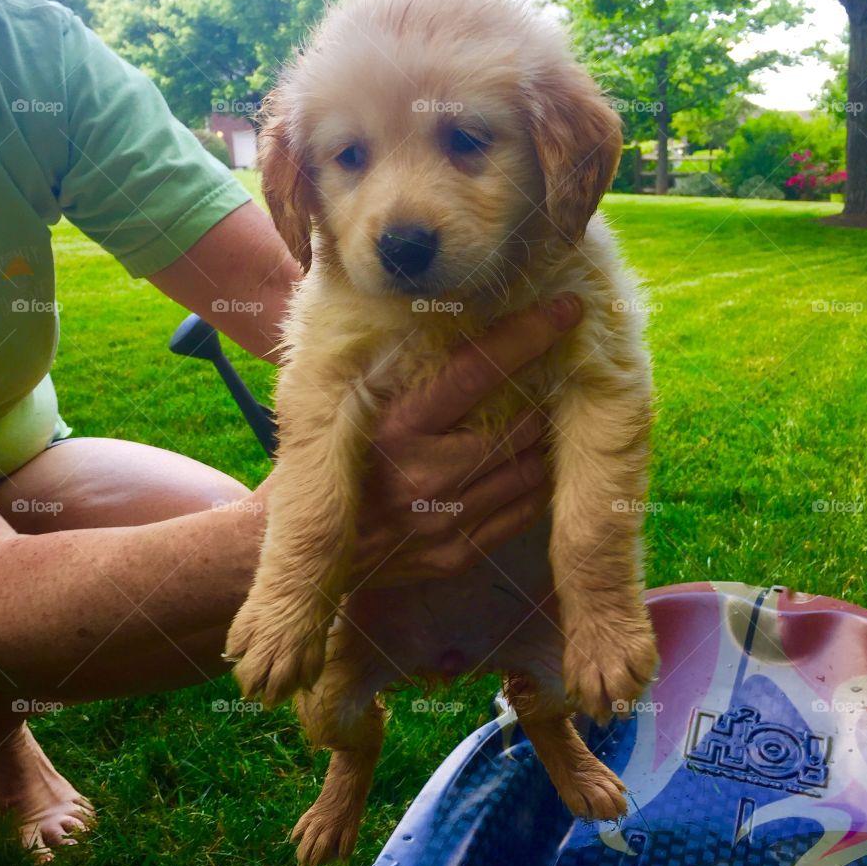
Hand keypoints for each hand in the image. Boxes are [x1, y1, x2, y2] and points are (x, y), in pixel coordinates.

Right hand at [352, 295, 582, 586]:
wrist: (300, 549)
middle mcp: (424, 476)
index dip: (528, 336)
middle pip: (516, 426)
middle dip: (543, 397)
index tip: (566, 310)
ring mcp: (444, 522)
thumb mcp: (347, 410)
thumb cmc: (324, 464)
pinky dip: (535, 487)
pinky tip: (532, 466)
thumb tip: (449, 315)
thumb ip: (396, 375)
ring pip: (527, 472)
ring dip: (542, 443)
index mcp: (394, 428)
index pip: (476, 371)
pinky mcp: (454, 555)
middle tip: (558, 374)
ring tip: (547, 419)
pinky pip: (520, 516)